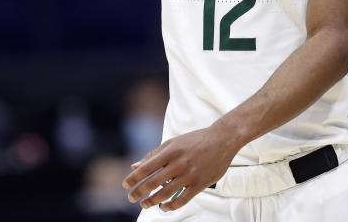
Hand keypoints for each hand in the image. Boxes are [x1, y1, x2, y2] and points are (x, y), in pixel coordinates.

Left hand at [121, 126, 239, 211]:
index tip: (125, 185)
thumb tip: (135, 165)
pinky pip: (183, 199)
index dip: (134, 177)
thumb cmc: (196, 140)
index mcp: (171, 151)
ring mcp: (190, 174)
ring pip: (166, 192)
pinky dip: (171, 205)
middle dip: (139, 192)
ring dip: (153, 201)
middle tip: (131, 198)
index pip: (147, 167)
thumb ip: (154, 154)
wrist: (222, 139)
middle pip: (154, 181)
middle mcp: (179, 163)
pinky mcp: (200, 184)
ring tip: (145, 204)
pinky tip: (164, 207)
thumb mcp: (173, 142)